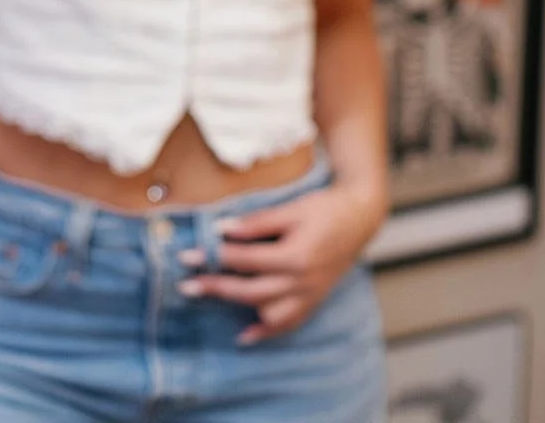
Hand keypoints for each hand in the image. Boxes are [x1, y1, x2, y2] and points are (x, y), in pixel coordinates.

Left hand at [178, 184, 385, 344]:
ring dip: (236, 307)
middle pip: (249, 290)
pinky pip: (289, 324)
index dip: (214, 257)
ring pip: (267, 312)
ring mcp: (309, 295)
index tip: (188, 255)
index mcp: (295, 257)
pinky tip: (246, 335)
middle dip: (215, 287)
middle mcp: (302, 282)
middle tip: (185, 285)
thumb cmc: (325, 209)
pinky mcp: (313, 301)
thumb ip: (257, 223)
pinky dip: (267, 331)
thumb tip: (222, 230)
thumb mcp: (291, 208)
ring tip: (207, 299)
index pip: (244, 260)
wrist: (360, 218)